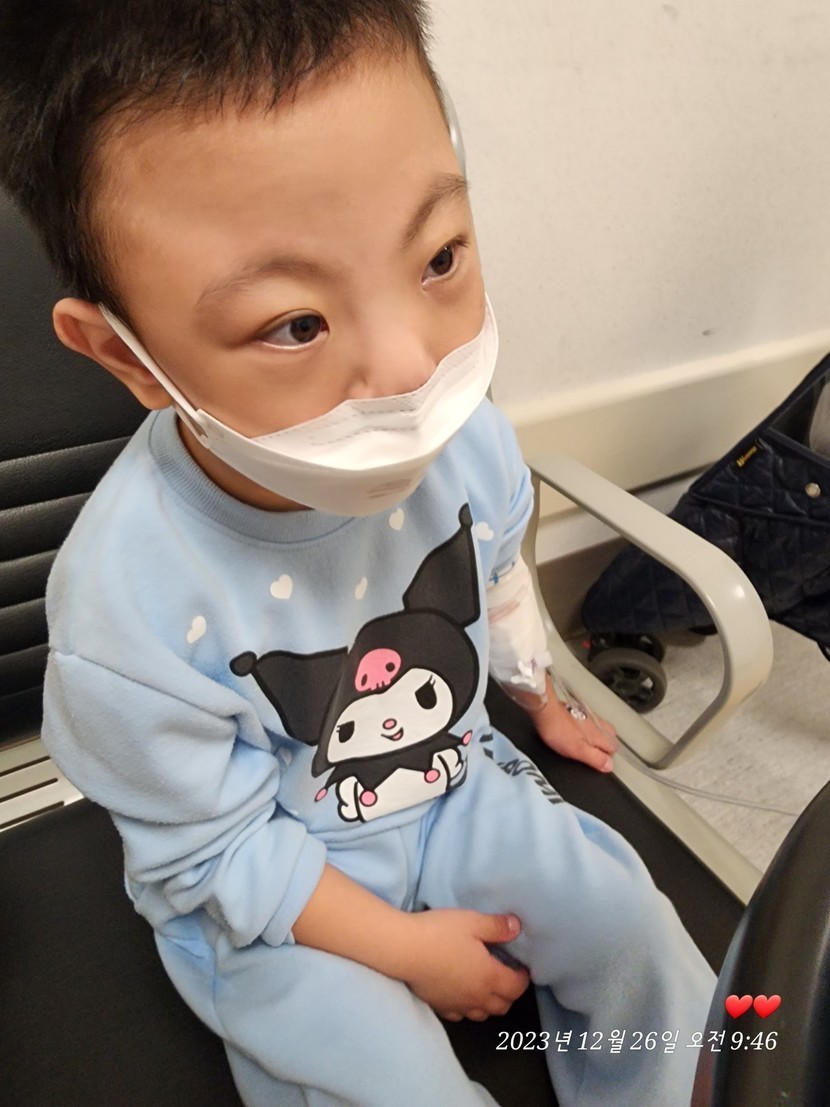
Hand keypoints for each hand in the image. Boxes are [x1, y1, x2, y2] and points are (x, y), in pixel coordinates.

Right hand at [403, 909, 530, 1021]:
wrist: (404, 949)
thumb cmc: (440, 932)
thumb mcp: (472, 921)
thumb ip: (497, 926)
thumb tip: (517, 927)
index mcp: (489, 977)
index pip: (516, 987)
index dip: (523, 978)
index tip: (522, 967)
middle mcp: (476, 997)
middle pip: (502, 1006)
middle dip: (510, 994)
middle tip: (507, 976)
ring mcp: (457, 1005)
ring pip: (482, 1015)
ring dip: (490, 1004)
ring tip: (486, 986)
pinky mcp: (439, 1006)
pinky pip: (460, 1015)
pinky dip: (467, 1008)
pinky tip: (461, 994)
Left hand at [534, 693, 617, 771]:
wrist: (546, 711)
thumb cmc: (559, 730)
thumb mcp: (578, 751)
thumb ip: (595, 758)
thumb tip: (609, 766)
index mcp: (599, 735)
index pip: (613, 748)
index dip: (607, 758)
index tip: (599, 763)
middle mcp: (597, 724)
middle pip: (611, 736)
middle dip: (606, 746)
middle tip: (597, 754)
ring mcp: (588, 716)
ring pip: (602, 727)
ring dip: (599, 735)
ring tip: (590, 743)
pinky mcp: (579, 711)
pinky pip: (590, 721)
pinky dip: (589, 728)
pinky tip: (579, 731)